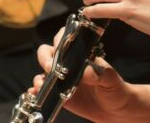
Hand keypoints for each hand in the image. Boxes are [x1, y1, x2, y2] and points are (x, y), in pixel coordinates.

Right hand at [27, 27, 143, 122]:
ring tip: (41, 84)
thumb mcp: (111, 80)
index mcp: (81, 53)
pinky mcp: (57, 93)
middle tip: (50, 68)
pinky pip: (42, 89)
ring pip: (42, 71)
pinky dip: (35, 89)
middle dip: (45, 58)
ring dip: (39, 76)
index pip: (66, 38)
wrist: (115, 110)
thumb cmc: (115, 90)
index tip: (60, 50)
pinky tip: (34, 92)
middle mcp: (68, 63)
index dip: (60, 40)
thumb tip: (86, 70)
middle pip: (48, 52)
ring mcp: (61, 78)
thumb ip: (100, 74)